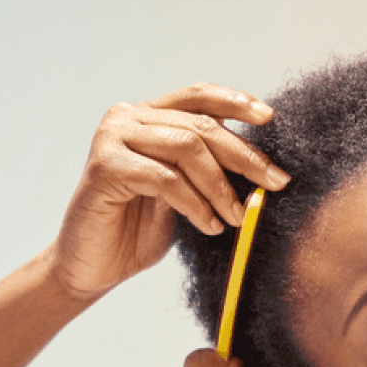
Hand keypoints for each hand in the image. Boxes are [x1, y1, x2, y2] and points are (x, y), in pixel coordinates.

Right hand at [45, 83, 289, 303]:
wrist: (90, 269)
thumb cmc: (134, 234)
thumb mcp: (181, 195)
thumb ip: (206, 171)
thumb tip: (261, 164)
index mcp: (146, 117)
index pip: (198, 97)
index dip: (236, 103)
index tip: (271, 118)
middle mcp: (127, 118)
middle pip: (200, 124)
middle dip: (244, 155)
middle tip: (275, 182)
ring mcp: (112, 138)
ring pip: (187, 147)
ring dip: (220, 186)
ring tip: (238, 216)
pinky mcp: (105, 165)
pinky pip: (166, 178)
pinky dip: (195, 203)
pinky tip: (210, 225)